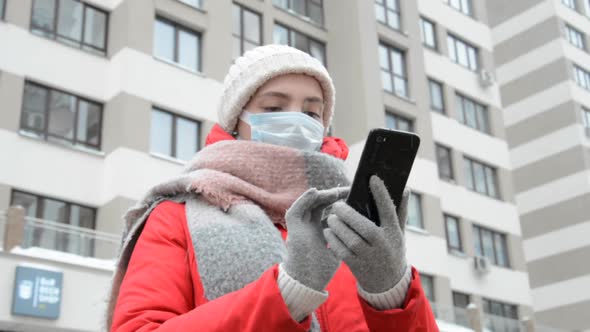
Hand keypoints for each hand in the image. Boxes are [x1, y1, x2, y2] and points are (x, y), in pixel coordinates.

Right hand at [282, 186, 349, 290]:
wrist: (308, 282)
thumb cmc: (323, 270)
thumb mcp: (340, 249)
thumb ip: (346, 238)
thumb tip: (364, 228)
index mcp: (321, 230)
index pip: (331, 212)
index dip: (341, 203)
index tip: (354, 196)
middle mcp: (310, 226)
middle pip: (321, 204)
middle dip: (334, 196)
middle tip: (348, 190)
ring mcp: (301, 226)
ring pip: (309, 204)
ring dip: (322, 195)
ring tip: (335, 191)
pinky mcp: (292, 228)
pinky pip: (296, 208)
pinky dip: (304, 199)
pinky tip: (315, 192)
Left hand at [324, 175, 409, 292]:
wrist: (388, 284)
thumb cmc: (392, 251)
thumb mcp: (399, 233)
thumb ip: (401, 211)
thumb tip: (406, 188)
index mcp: (393, 232)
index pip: (388, 210)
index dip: (381, 193)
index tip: (372, 178)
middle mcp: (382, 244)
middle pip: (364, 226)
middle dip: (348, 213)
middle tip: (337, 205)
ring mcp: (369, 256)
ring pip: (350, 239)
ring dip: (337, 226)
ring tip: (331, 218)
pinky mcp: (357, 266)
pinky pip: (342, 251)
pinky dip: (333, 240)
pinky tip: (328, 231)